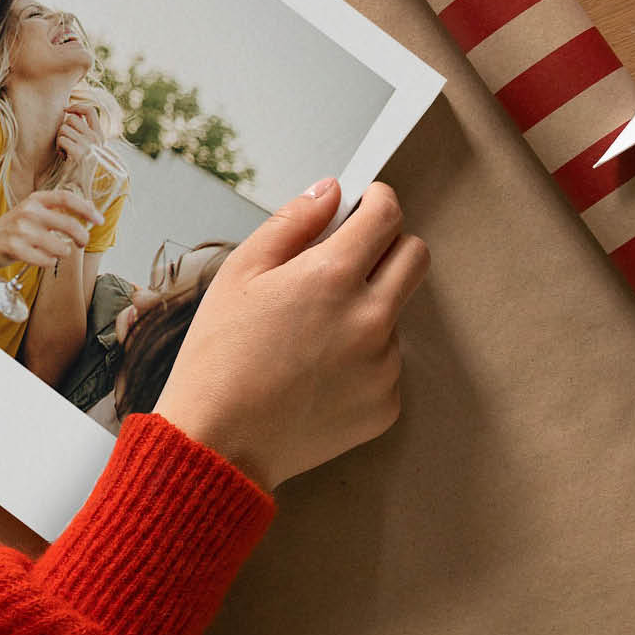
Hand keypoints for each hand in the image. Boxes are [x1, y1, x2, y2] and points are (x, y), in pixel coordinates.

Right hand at [0, 189, 103, 270]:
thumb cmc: (15, 228)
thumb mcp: (34, 211)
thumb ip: (58, 210)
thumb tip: (90, 209)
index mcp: (36, 199)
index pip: (67, 199)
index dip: (86, 209)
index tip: (99, 220)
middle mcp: (29, 212)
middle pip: (68, 225)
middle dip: (82, 237)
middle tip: (83, 242)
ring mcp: (21, 230)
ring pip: (60, 247)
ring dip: (63, 253)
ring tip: (56, 251)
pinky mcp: (16, 248)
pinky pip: (47, 260)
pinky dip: (50, 262)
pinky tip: (44, 258)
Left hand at [55, 104, 97, 168]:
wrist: (86, 188)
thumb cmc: (84, 168)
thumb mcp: (90, 148)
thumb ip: (85, 132)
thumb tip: (71, 111)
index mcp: (100, 135)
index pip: (90, 110)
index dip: (76, 106)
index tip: (67, 109)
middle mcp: (95, 138)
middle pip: (72, 119)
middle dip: (64, 128)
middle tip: (65, 141)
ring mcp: (88, 145)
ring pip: (64, 129)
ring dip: (60, 139)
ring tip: (65, 151)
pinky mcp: (78, 153)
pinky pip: (61, 139)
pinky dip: (59, 148)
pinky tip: (64, 157)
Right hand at [155, 180, 427, 490]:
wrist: (220, 443)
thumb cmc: (219, 356)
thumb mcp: (240, 272)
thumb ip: (292, 222)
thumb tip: (330, 192)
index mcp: (333, 277)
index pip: (387, 216)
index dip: (378, 200)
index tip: (368, 202)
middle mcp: (370, 319)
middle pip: (415, 257)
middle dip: (389, 244)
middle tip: (352, 255)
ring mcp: (384, 366)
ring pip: (397, 312)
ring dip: (369, 307)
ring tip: (312, 333)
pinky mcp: (386, 404)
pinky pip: (388, 363)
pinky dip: (363, 357)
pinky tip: (317, 370)